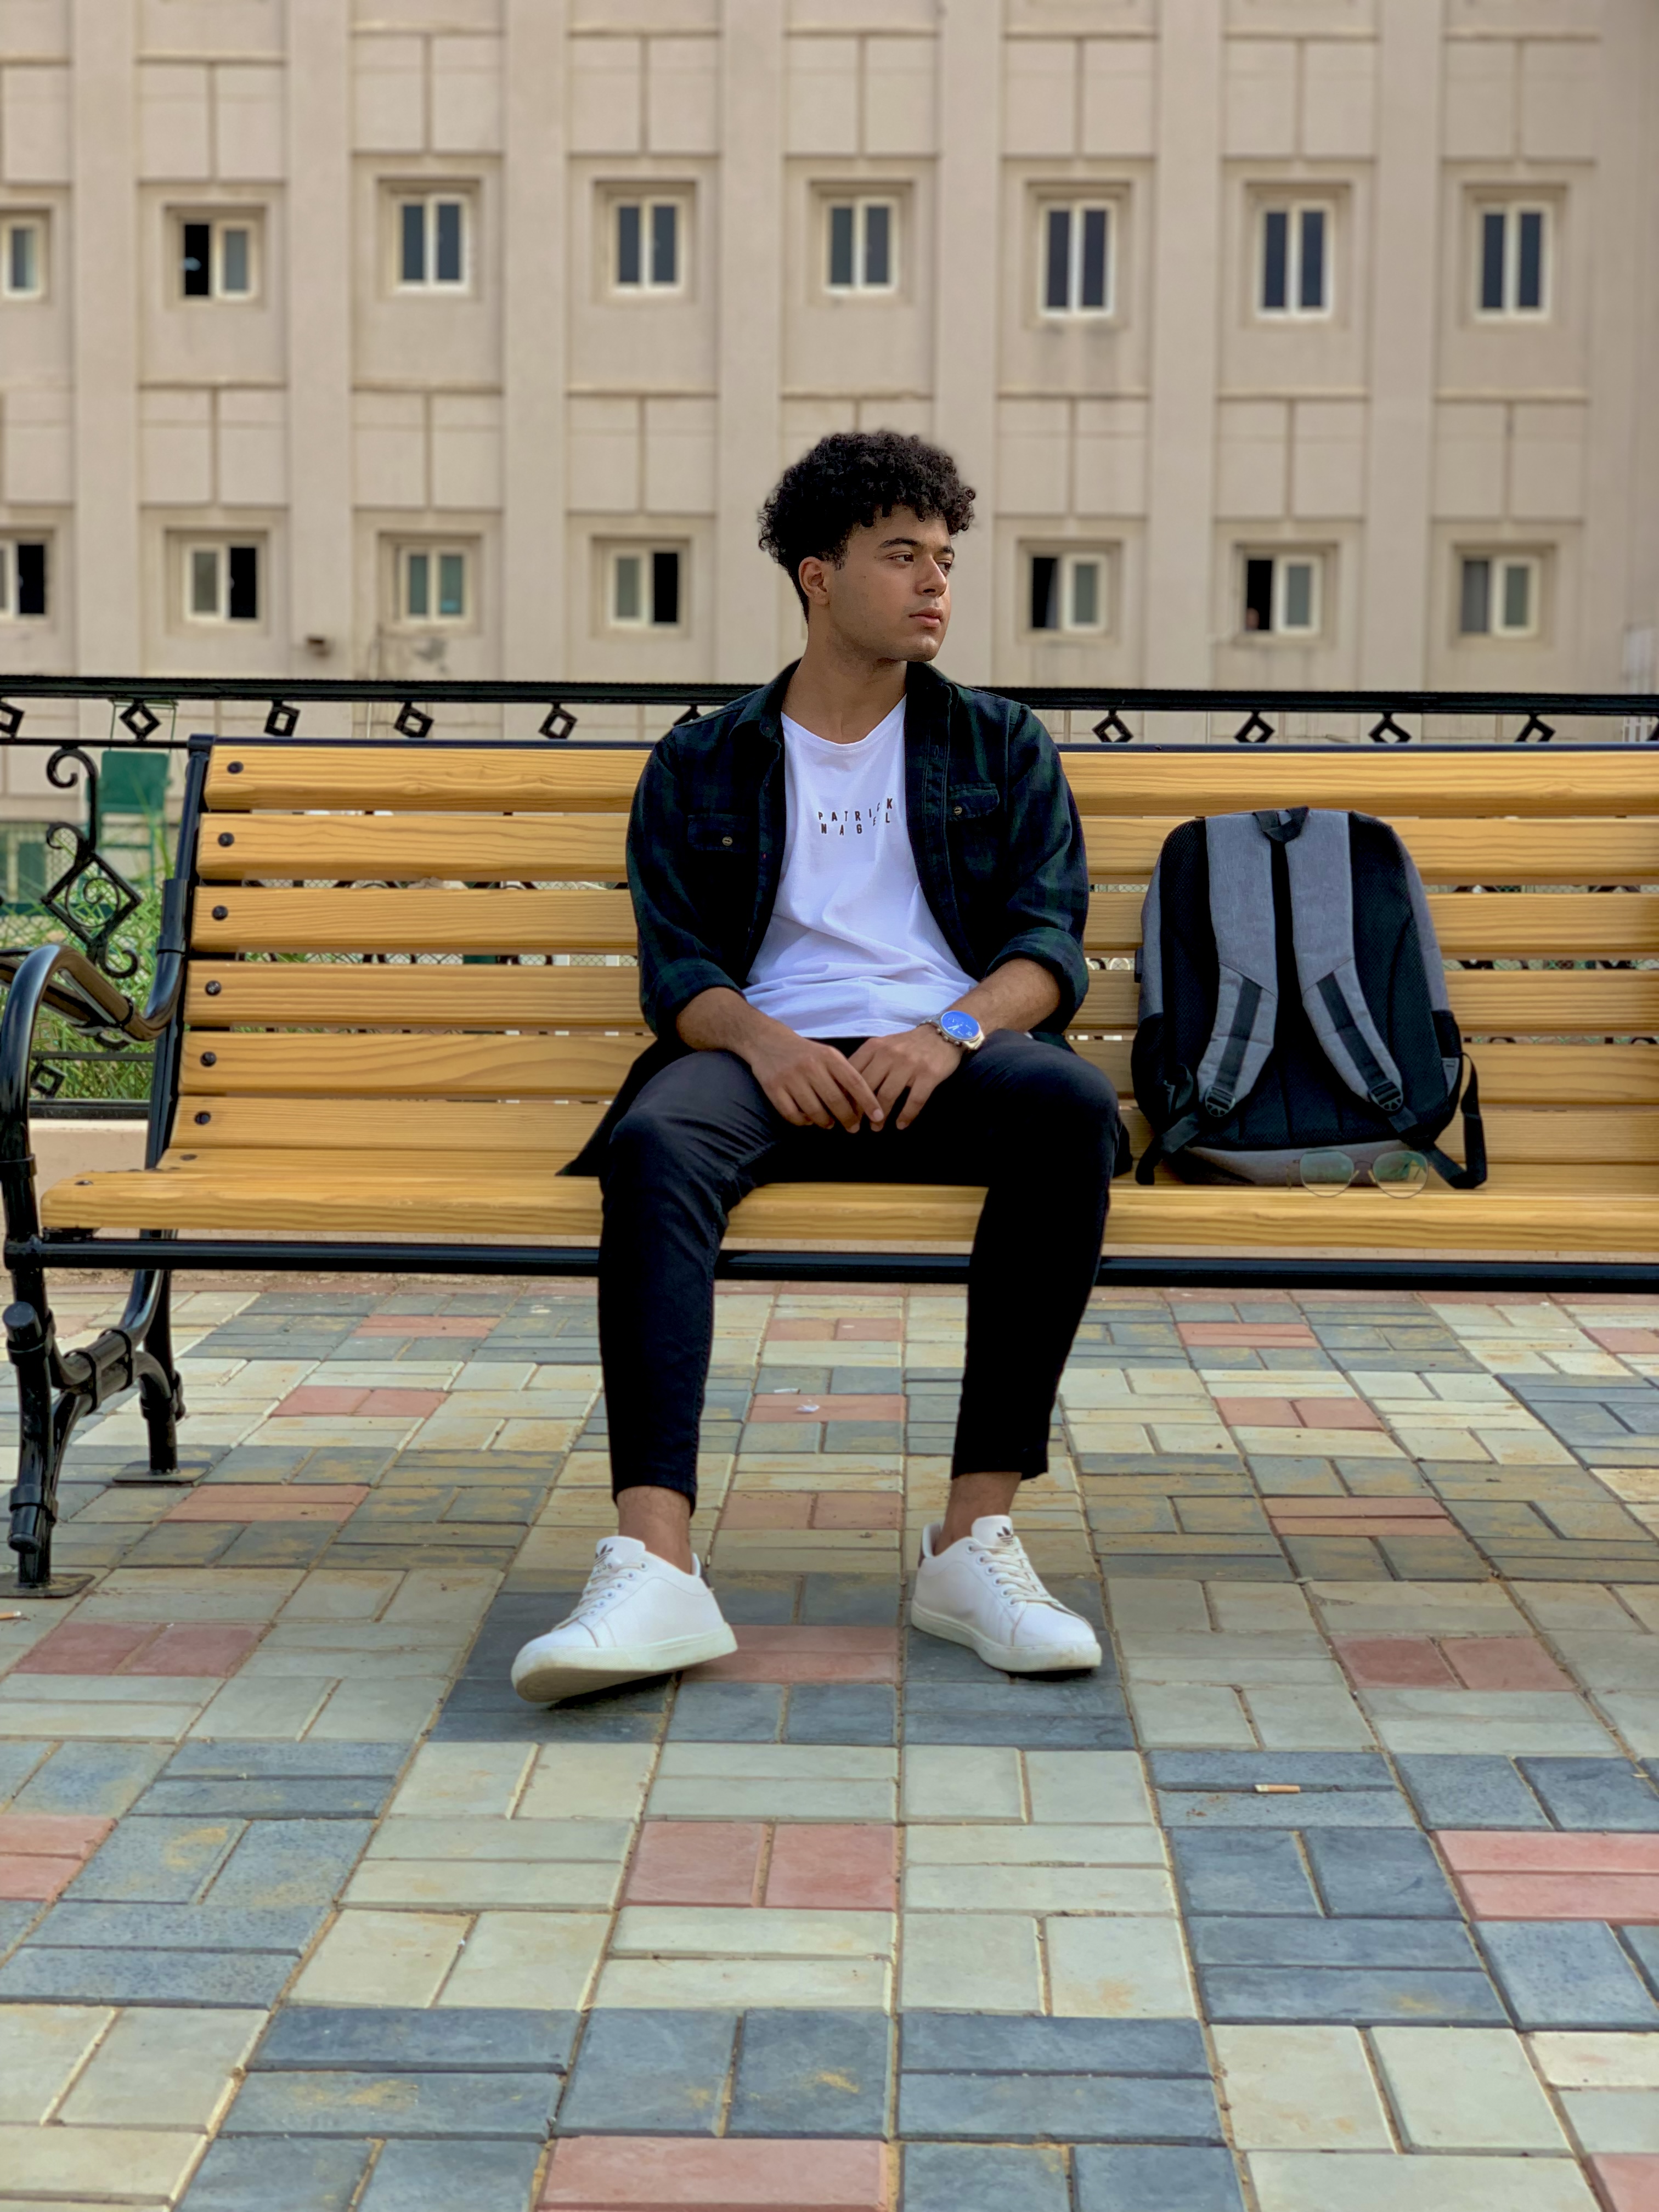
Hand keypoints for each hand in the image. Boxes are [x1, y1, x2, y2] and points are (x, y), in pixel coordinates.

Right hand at [742, 1023, 884, 1132]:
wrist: (767, 1041)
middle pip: (835, 1100)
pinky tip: (808, 1120)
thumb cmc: (805, 1052)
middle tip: (853, 1127)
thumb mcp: (827, 1055)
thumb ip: (843, 1075)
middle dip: (848, 1118)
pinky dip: (803, 1122)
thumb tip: (862, 1104)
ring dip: (826, 1122)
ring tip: (830, 1124)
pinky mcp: (773, 1088)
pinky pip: (793, 1115)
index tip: (878, 1116)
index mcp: (828, 1056)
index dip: (868, 1101)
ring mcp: (790, 1077)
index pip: (854, 1081)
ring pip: (814, 1111)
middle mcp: (810, 1066)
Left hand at [849, 1025, 965, 1129]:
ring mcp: (909, 1064)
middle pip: (867, 1087)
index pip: (852, 1073)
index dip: (845, 1094)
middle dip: (859, 1109)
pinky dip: (906, 1116)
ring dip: (880, 1116)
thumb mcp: (883, 1044)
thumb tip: (846, 1086)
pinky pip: (914, 1100)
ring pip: (888, 1096)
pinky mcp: (929, 1074)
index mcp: (874, 1047)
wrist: (943, 1033)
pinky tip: (901, 1124)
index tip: (842, 1109)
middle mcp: (889, 1054)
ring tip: (876, 1127)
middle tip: (857, 1123)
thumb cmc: (908, 1044)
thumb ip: (867, 1061)